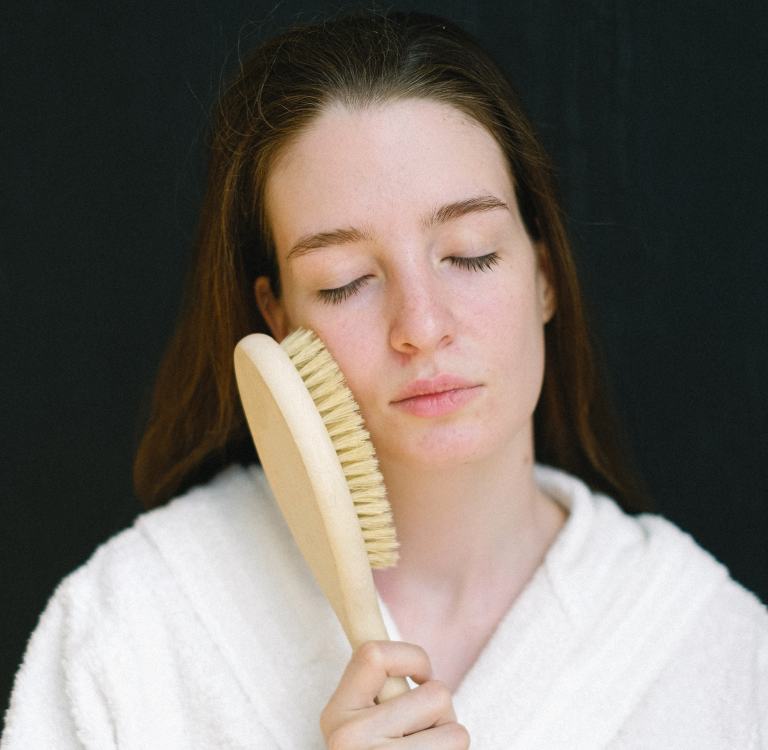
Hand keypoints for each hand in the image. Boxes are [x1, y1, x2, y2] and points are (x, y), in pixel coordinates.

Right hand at [320, 641, 469, 747]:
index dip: (413, 656)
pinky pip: (458, 746)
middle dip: (442, 711)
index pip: (373, 654)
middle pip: (434, 694)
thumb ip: (381, 690)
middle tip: (426, 732)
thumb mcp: (363, 724)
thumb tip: (390, 622)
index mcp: (336, 713)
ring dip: (450, 735)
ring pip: (455, 728)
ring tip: (428, 749)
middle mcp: (348, 738)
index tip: (422, 676)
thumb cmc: (380, 749)